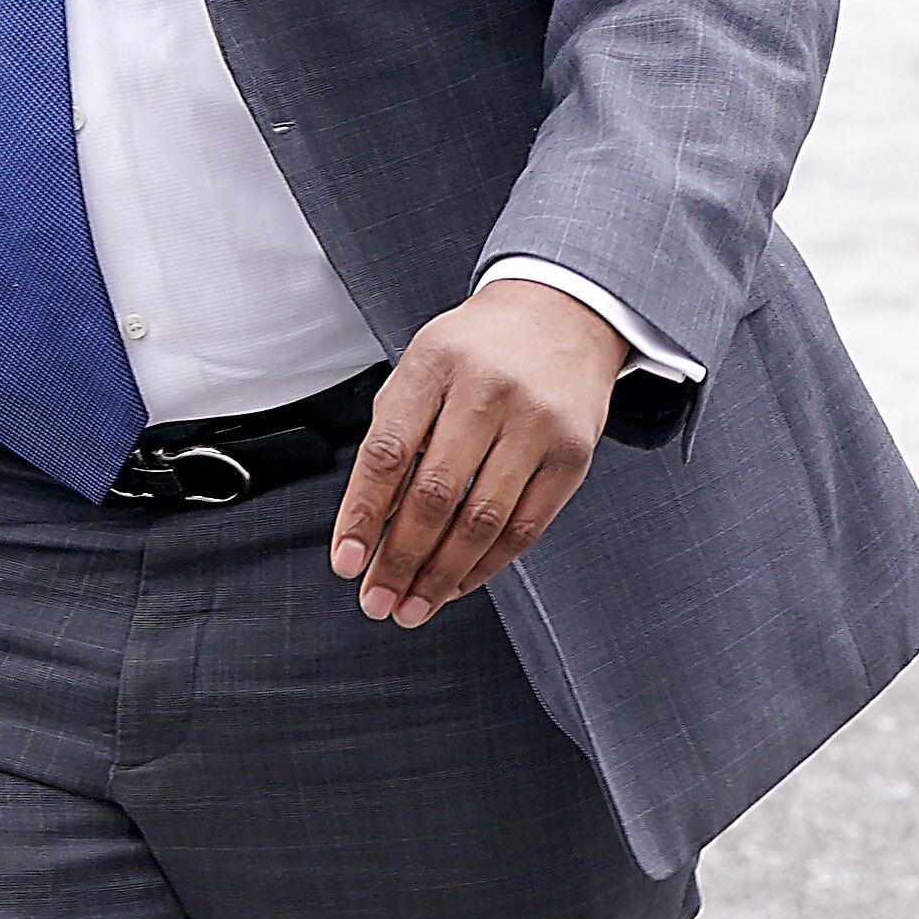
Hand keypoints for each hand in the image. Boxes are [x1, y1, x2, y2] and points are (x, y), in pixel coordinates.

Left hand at [328, 277, 628, 627]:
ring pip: (482, 520)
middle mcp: (486, 389)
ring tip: (413, 605)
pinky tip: (459, 582)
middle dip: (400, 560)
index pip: (387, 452)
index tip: (347, 561)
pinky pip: (526, 526)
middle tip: (378, 600)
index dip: (362, 515)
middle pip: (435, 495)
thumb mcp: (423, 366)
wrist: (561, 313)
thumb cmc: (478, 348)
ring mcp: (535, 422)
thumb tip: (369, 524)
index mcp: (435, 362)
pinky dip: (488, 565)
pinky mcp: (572, 453)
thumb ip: (394, 435)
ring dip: (441, 576)